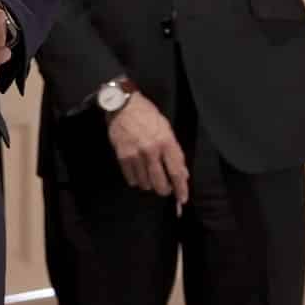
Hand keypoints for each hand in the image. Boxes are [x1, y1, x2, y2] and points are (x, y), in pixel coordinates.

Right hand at [106, 93, 189, 210]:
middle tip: (165, 188)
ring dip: (149, 184)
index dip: (181, 188)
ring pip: (145, 183)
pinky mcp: (122, 157)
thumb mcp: (167, 130)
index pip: (176, 172)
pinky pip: (131, 179)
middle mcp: (152, 151)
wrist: (123, 105)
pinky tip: (138, 172)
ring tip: (150, 176)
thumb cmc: (148, 116)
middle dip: (164, 190)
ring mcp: (136, 155)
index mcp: (166, 142)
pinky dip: (136, 180)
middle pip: (160, 183)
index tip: (182, 198)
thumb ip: (174, 152)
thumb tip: (182, 173)